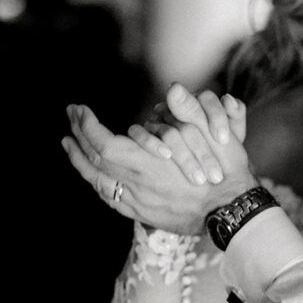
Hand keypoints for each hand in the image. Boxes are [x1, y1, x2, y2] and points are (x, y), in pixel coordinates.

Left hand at [62, 103, 256, 233]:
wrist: (232, 211)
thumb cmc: (225, 172)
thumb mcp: (213, 135)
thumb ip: (190, 111)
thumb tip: (174, 88)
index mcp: (148, 164)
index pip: (103, 143)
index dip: (87, 125)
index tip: (80, 109)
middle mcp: (137, 184)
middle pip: (94, 161)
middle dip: (78, 137)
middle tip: (71, 119)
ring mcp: (138, 202)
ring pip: (97, 182)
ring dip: (80, 161)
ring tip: (70, 145)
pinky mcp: (143, 214)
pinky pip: (109, 198)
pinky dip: (96, 182)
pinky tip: (93, 175)